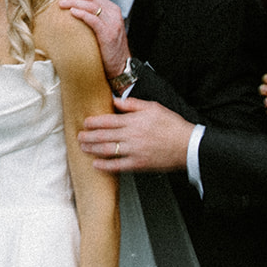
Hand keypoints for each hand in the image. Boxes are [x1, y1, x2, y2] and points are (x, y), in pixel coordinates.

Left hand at [55, 0, 128, 79]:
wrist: (121, 67)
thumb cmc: (108, 49)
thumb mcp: (102, 29)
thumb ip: (92, 17)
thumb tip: (72, 10)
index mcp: (112, 10)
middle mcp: (114, 13)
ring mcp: (112, 23)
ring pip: (92, 6)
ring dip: (74, 2)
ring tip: (61, 3)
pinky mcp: (109, 34)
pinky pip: (94, 20)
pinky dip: (82, 14)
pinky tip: (72, 12)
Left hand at [77, 96, 193, 173]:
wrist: (187, 145)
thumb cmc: (172, 125)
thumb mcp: (153, 107)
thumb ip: (132, 104)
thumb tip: (115, 101)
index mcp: (134, 121)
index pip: (108, 121)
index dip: (94, 122)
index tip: (85, 122)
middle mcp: (132, 135)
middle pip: (104, 136)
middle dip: (88, 136)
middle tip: (79, 136)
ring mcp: (134, 151)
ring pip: (108, 150)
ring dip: (92, 149)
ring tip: (83, 148)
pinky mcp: (139, 164)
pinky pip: (118, 166)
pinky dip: (105, 166)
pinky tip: (96, 164)